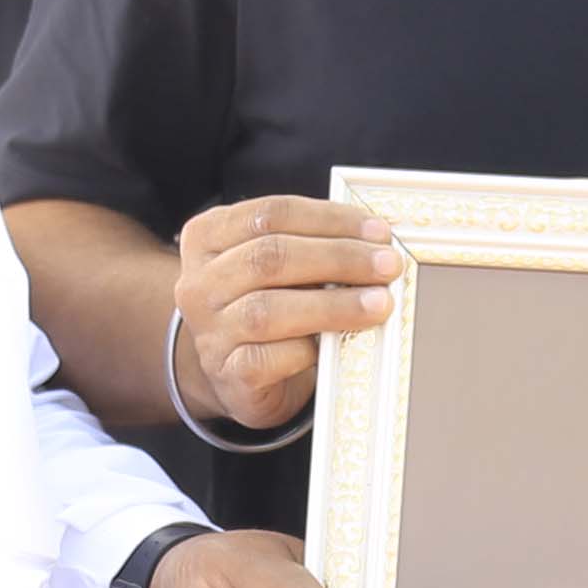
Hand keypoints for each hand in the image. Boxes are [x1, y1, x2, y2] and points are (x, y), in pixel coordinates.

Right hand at [167, 193, 404, 431]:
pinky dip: (308, 350)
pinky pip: (268, 358)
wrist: (240, 373)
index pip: (270, 214)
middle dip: (339, 258)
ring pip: (268, 309)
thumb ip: (312, 245)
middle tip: (388, 265)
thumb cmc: (271, 305)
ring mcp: (209, 330)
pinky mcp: (228, 373)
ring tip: (379, 304)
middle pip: (270, 256)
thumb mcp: (281, 266)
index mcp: (208, 237)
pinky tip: (337, 345)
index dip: (329, 219)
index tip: (378, 231)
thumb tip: (376, 242)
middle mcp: (199, 282)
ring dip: (334, 305)